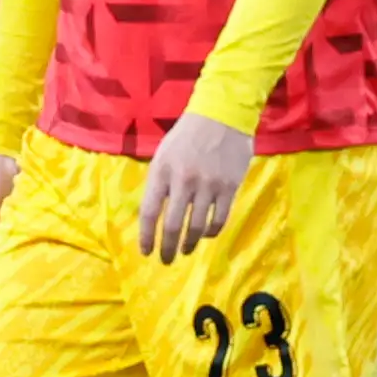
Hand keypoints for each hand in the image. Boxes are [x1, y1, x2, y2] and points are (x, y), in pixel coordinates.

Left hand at [137, 111, 252, 261]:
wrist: (222, 116)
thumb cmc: (187, 136)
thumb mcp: (163, 155)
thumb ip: (158, 183)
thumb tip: (155, 214)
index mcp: (162, 172)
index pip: (150, 212)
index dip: (147, 236)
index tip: (146, 251)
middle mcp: (183, 181)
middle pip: (173, 224)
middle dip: (168, 247)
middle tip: (166, 260)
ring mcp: (208, 185)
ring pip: (197, 225)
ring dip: (190, 243)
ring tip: (186, 250)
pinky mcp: (229, 186)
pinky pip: (220, 218)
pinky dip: (211, 231)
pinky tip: (206, 235)